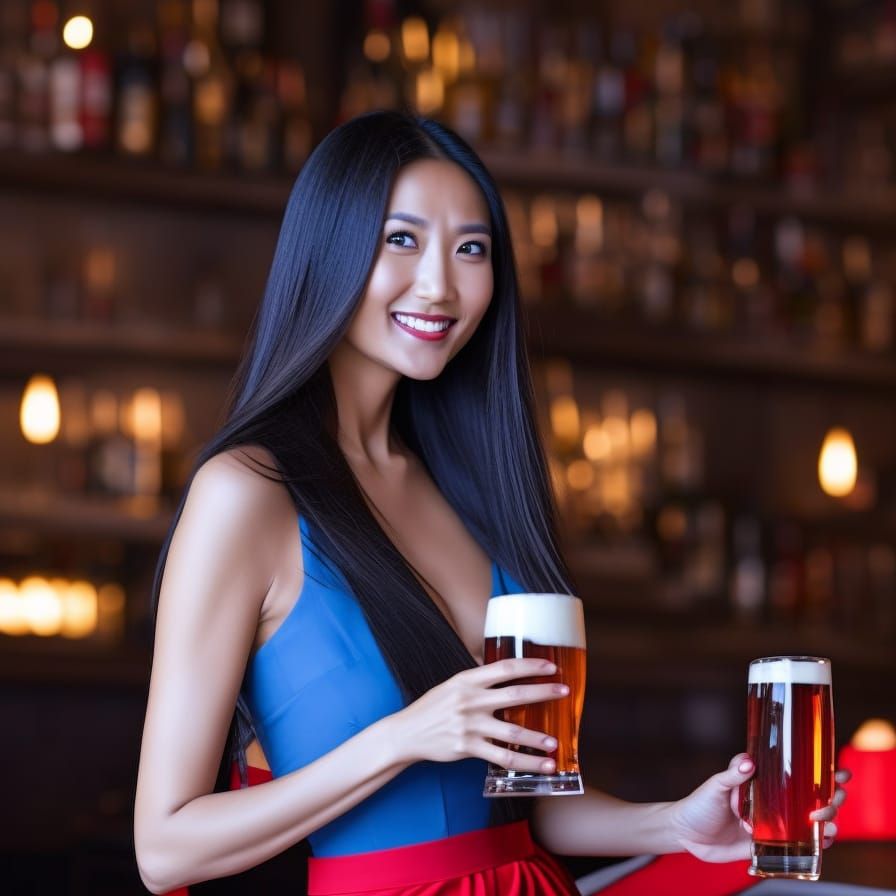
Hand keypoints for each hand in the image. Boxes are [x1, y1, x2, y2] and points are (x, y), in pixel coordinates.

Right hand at [391, 658, 567, 773]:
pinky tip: (542, 765)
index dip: (531, 665)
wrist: (407, 733)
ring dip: (538, 738)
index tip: (551, 665)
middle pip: (515, 694)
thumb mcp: (452, 685)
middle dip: (543, 692)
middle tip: (564, 692)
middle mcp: (470, 700)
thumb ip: (477, 679)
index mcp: (467, 679)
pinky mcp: (468, 748)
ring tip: (556, 742)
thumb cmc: (433, 707)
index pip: (505, 668)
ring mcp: (470, 725)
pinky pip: (503, 757)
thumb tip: (503, 670)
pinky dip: (526, 762)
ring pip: (512, 732)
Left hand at [669, 754, 851, 862]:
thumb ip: (732, 775)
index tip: (839, 773)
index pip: (793, 775)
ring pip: (808, 822)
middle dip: (828, 798)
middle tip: (831, 800)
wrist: (685, 834)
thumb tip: (748, 762)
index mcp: (760, 783)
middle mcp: (770, 803)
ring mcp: (771, 824)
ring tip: (828, 823)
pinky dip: (813, 844)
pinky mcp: (768, 845)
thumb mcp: (714, 786)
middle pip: (809, 798)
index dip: (820, 774)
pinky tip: (823, 842)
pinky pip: (795, 845)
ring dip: (826, 822)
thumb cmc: (698, 805)